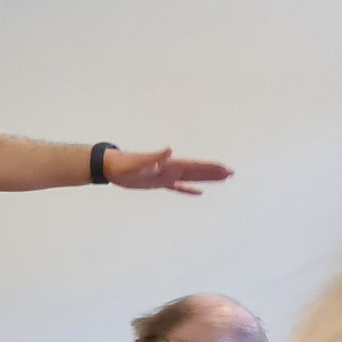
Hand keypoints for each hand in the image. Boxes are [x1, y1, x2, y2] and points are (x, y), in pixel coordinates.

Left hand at [104, 147, 231, 194]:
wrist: (110, 166)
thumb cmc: (123, 164)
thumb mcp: (139, 162)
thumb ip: (155, 157)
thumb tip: (170, 150)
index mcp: (169, 164)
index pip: (194, 166)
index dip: (209, 167)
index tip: (225, 169)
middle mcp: (170, 168)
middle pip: (196, 171)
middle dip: (213, 172)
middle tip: (231, 173)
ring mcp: (165, 176)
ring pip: (190, 178)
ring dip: (206, 179)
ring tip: (223, 178)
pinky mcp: (158, 183)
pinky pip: (177, 187)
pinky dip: (188, 189)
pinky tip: (199, 192)